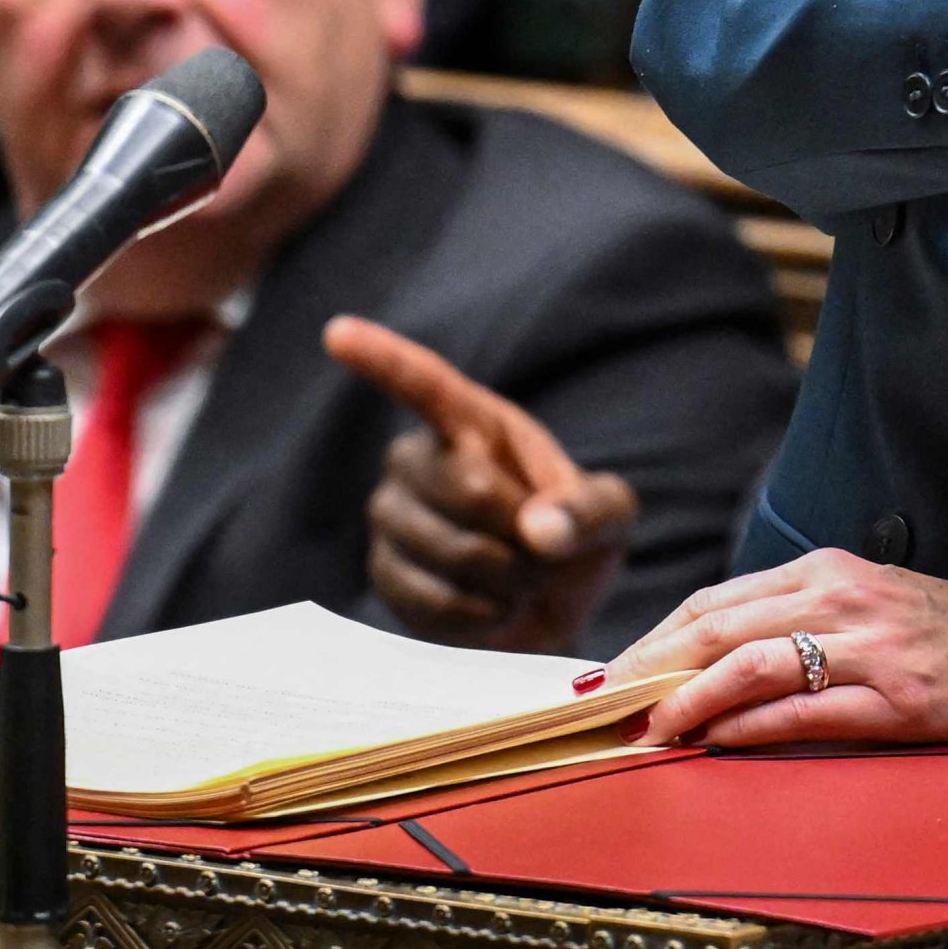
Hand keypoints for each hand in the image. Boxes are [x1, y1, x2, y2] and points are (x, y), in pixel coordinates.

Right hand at [324, 315, 637, 652]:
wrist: (548, 602)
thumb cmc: (573, 535)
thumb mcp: (609, 513)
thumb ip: (589, 512)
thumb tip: (539, 531)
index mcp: (472, 422)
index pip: (424, 384)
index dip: (382, 358)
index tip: (339, 332)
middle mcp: (417, 459)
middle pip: (469, 489)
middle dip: (525, 534)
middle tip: (543, 553)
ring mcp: (392, 515)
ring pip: (453, 552)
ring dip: (508, 581)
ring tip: (520, 580)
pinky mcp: (385, 574)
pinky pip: (433, 602)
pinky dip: (481, 616)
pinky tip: (493, 608)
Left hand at [607, 550, 947, 748]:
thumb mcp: (870, 606)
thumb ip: (799, 622)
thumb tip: (712, 662)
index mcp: (829, 572)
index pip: (717, 601)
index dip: (655, 636)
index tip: (610, 671)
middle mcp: (844, 598)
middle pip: (718, 624)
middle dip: (651, 664)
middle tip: (605, 702)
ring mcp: (874, 648)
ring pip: (753, 660)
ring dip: (688, 696)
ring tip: (647, 726)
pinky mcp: (903, 700)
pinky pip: (809, 710)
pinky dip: (752, 726)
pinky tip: (716, 742)